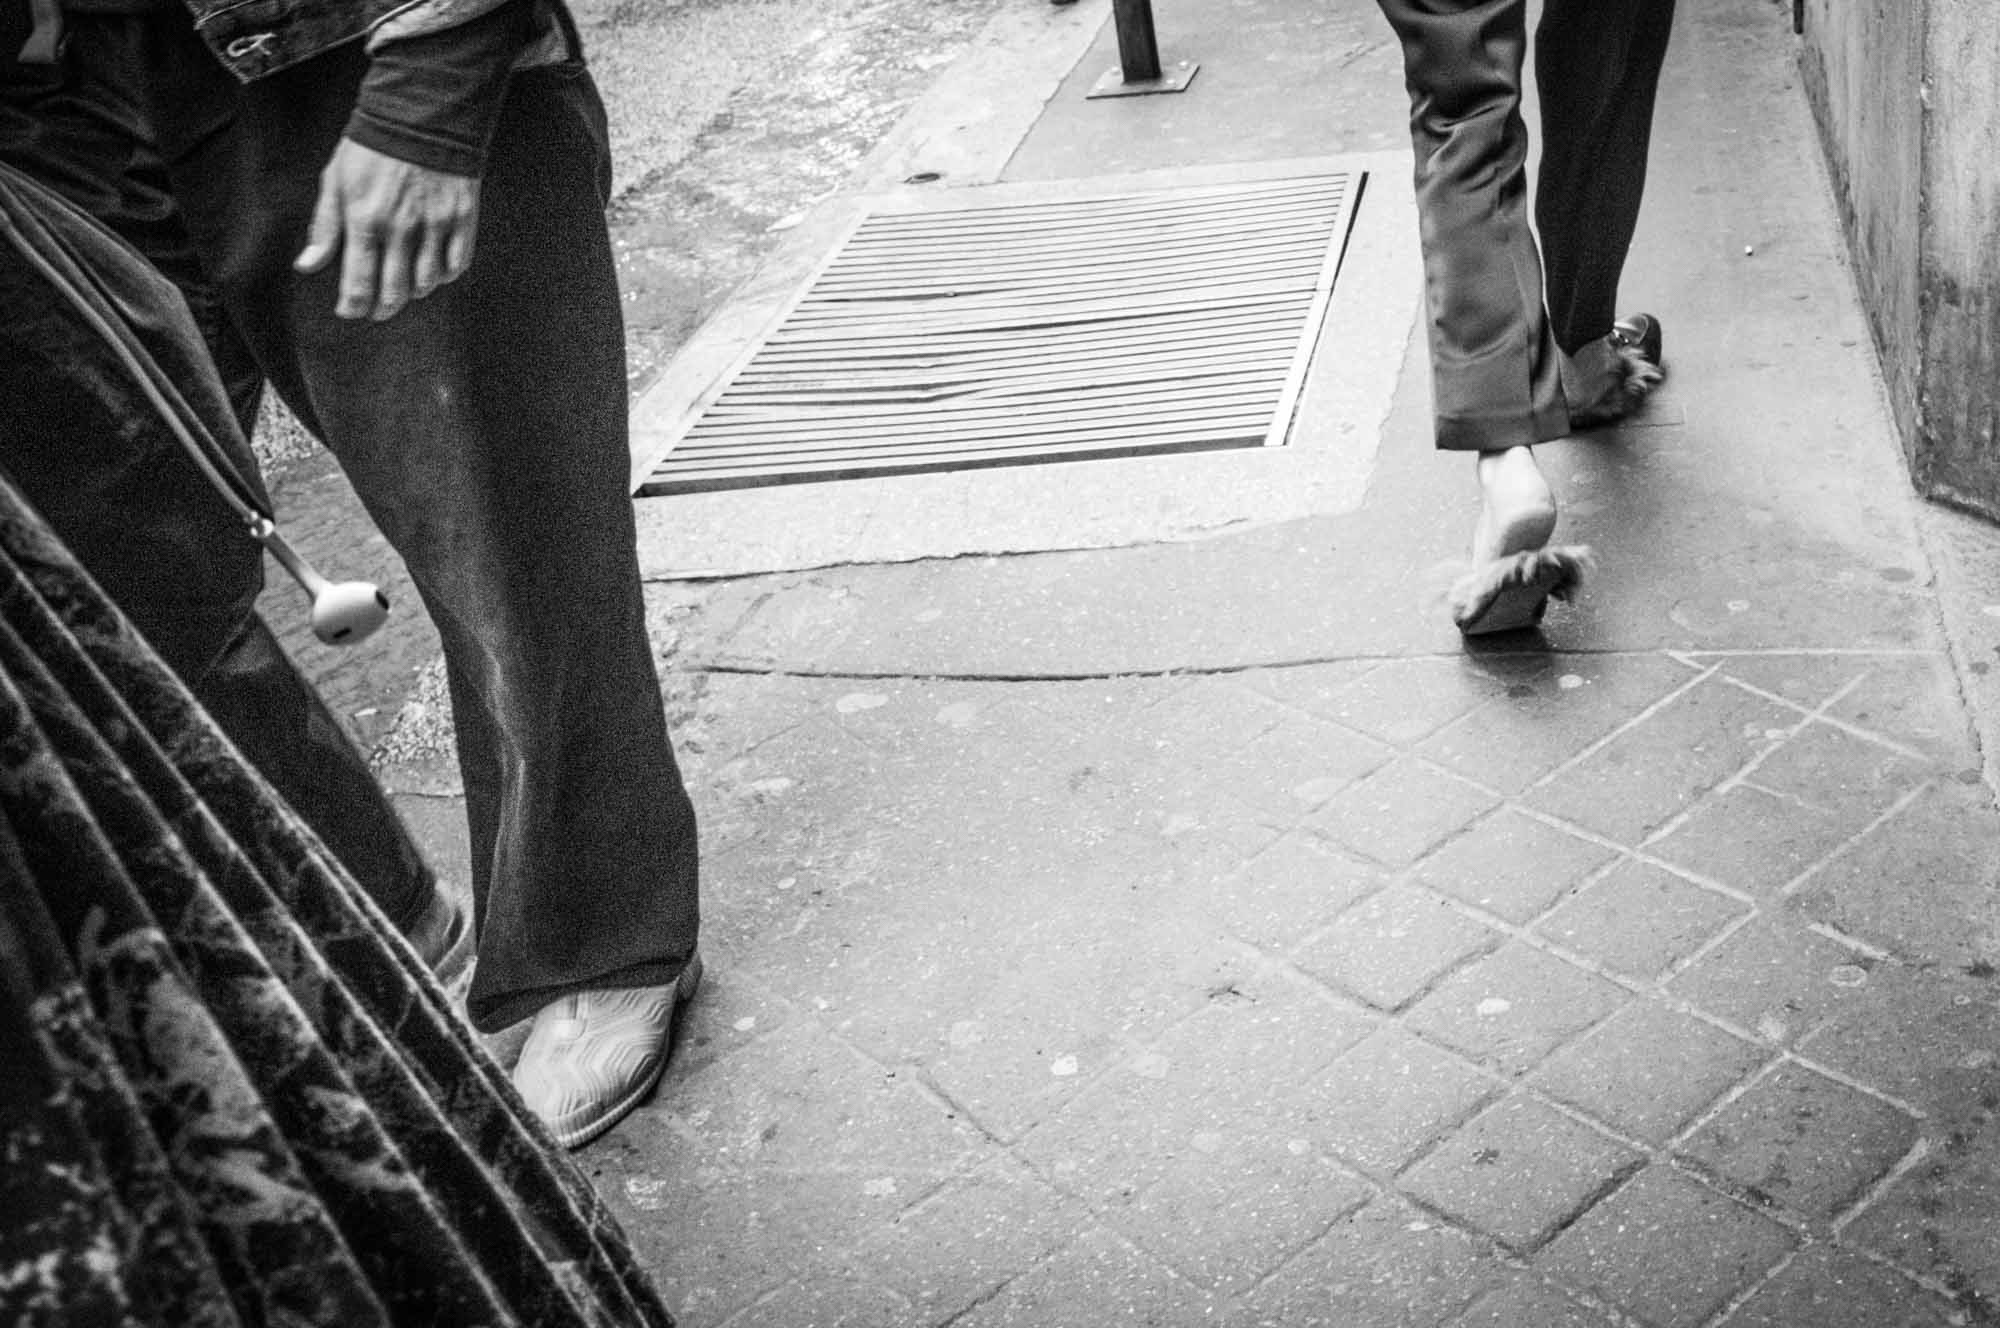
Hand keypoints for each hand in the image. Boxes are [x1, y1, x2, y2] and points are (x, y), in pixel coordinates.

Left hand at [294, 138, 481, 320]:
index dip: (352, 306)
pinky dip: (443, 274)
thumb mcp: (335, 181)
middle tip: (377, 311)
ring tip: (403, 288)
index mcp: (364, 221)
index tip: (349, 311)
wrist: (421, 116)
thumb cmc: (372, 149)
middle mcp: (400, 230)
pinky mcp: (461, 220)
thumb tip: (307, 265)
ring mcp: (434, 227)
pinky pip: (455, 265)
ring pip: (426, 283)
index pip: (358, 283)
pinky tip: (433, 269)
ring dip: (412, 292)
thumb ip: (325, 227)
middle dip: (382, 308)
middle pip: (393, 292)